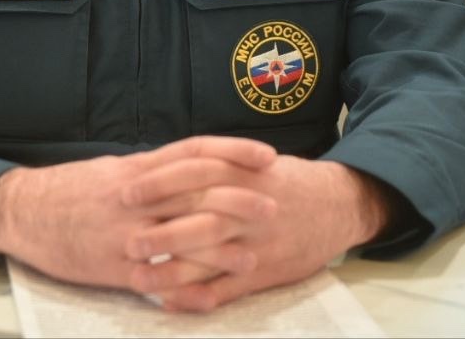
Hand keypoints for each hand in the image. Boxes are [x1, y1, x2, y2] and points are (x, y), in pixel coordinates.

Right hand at [0, 136, 275, 292]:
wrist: (24, 212)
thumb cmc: (73, 189)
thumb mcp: (116, 168)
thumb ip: (155, 169)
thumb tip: (195, 165)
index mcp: (138, 167)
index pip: (195, 152)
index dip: (233, 151)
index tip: (267, 156)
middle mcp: (136, 196)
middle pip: (196, 193)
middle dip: (238, 199)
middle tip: (273, 205)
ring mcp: (125, 233)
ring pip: (181, 238)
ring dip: (221, 249)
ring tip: (253, 256)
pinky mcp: (114, 268)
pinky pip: (156, 281)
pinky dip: (185, 290)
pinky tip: (211, 296)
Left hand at [121, 154, 396, 311]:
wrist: (338, 204)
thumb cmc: (284, 181)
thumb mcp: (251, 162)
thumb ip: (213, 166)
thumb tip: (159, 165)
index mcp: (241, 174)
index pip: (195, 176)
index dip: (159, 184)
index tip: (126, 191)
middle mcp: (247, 208)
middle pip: (200, 219)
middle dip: (161, 232)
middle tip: (126, 240)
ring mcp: (257, 243)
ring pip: (212, 258)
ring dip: (173, 272)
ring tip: (138, 280)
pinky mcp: (266, 271)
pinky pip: (229, 288)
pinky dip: (200, 297)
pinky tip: (171, 302)